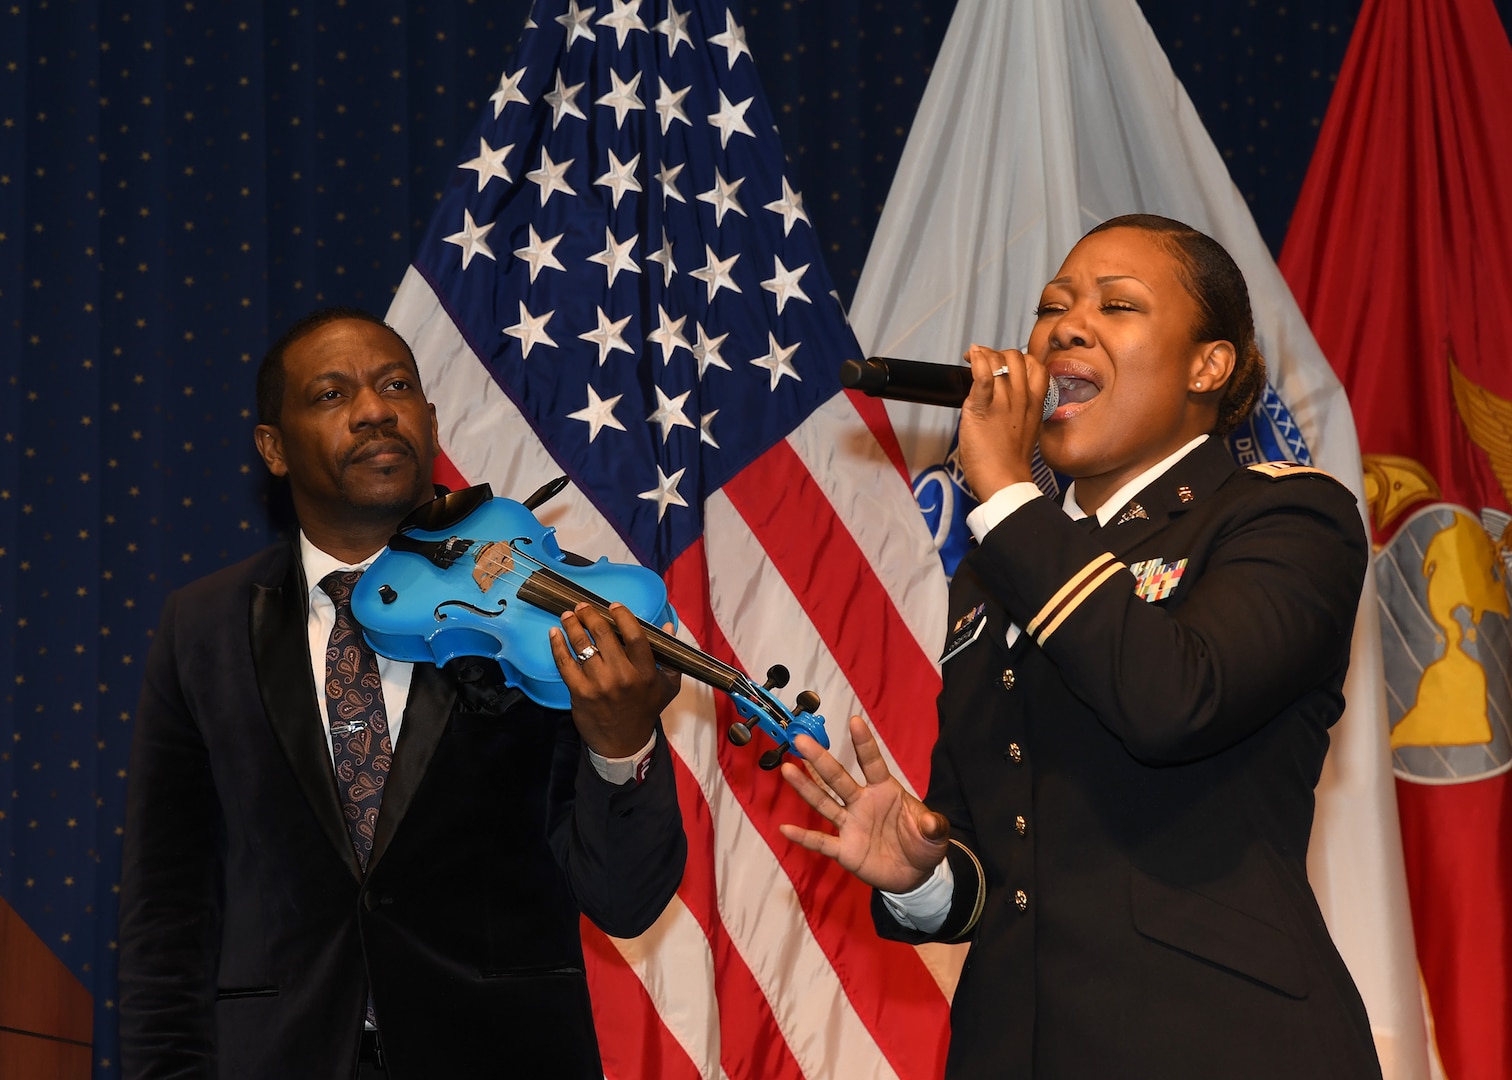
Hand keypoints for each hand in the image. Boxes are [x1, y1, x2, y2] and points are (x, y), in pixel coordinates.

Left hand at [550, 602, 680, 757]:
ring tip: (568, 616)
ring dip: (572, 626)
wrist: (623, 743)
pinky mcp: (580, 693)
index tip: (613, 606)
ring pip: (583, 646)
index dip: (622, 616)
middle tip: (582, 607)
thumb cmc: (645, 710)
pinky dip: (558, 645)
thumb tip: (669, 627)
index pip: (634, 636)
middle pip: (604, 636)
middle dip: (590, 616)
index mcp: (646, 673)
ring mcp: (599, 685)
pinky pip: (565, 664)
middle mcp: (623, 677)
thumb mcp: (667, 686)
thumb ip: (670, 657)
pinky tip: (555, 633)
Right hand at [778, 715, 949, 892]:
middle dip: (820, 760)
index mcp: (884, 791)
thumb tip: (932, 823)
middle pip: (838, 778)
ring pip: (824, 803)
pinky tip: (785, 828)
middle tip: (801, 741)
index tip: (855, 721)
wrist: (914, 875)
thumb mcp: (935, 834)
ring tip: (787, 769)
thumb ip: (934, 826)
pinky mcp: (845, 850)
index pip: (872, 763)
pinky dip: (804, 837)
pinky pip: (821, 842)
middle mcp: (862, 802)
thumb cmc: (922, 843)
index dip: (864, 744)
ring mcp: (851, 825)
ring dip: (806, 787)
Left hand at [956, 343, 1050, 501]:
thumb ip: (1020, 410)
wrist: (1005, 481)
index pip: (1035, 366)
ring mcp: (1003, 401)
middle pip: (1016, 357)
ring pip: (998, 362)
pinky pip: (982, 375)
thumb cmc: (1011, 462)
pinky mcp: (982, 408)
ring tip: (972, 359)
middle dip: (998, 353)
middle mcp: (1022, 397)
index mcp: (1035, 403)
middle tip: (983, 361)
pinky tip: (970, 357)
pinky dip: (976, 361)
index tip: (1004, 364)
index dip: (1019, 358)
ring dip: (983, 355)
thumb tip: (1005, 399)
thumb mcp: (1026, 430)